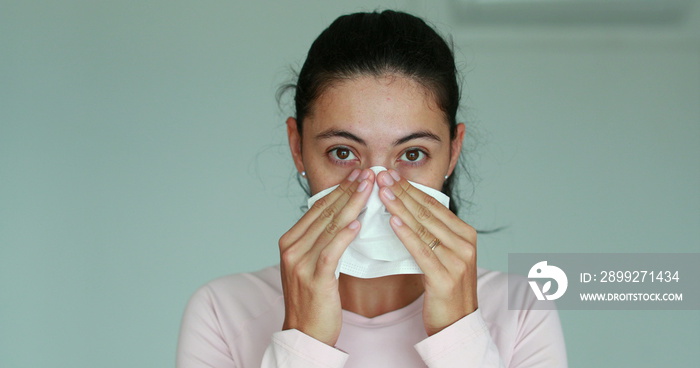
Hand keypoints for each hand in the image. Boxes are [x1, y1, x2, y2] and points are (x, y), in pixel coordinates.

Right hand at [278, 168, 373, 345]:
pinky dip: (344, 235)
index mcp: (290, 241)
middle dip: (348, 190)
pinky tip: (358, 222)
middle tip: (368, 172)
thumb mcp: (310, 264)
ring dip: (352, 204)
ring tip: (369, 188)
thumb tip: (343, 217)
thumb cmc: (312, 299)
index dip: (339, 189)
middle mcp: (292, 248)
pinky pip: (331, 251)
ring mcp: (301, 263)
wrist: (303, 333)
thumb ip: (321, 241)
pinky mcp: (314, 279)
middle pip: (324, 212)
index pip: (317, 208)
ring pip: (329, 226)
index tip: (357, 174)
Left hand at [377, 170, 477, 335]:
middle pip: (428, 212)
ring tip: (382, 192)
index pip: (434, 205)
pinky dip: (407, 235)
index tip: (391, 174)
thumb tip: (406, 211)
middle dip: (403, 192)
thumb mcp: (444, 256)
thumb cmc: (446, 290)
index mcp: (465, 234)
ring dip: (400, 207)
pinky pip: (422, 251)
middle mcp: (464, 244)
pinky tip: (393, 222)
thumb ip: (432, 234)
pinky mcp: (445, 278)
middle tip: (382, 175)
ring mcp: (457, 261)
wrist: (458, 326)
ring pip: (423, 228)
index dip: (411, 188)